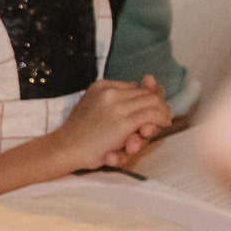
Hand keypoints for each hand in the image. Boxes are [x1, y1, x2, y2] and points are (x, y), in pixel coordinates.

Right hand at [48, 77, 172, 172]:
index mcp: (101, 86)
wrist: (65, 149)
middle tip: (164, 116)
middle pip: (146, 93)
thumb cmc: (80, 134)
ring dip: (161, 112)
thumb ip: (118, 100)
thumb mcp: (96, 108)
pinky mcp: (123, 123)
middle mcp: (110, 91)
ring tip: (163, 121)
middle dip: (157, 105)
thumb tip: (148, 81)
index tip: (154, 107)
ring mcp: (117, 106)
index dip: (148, 97)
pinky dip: (161, 119)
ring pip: (152, 102)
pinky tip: (162, 124)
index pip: (135, 87)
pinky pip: (152, 115)